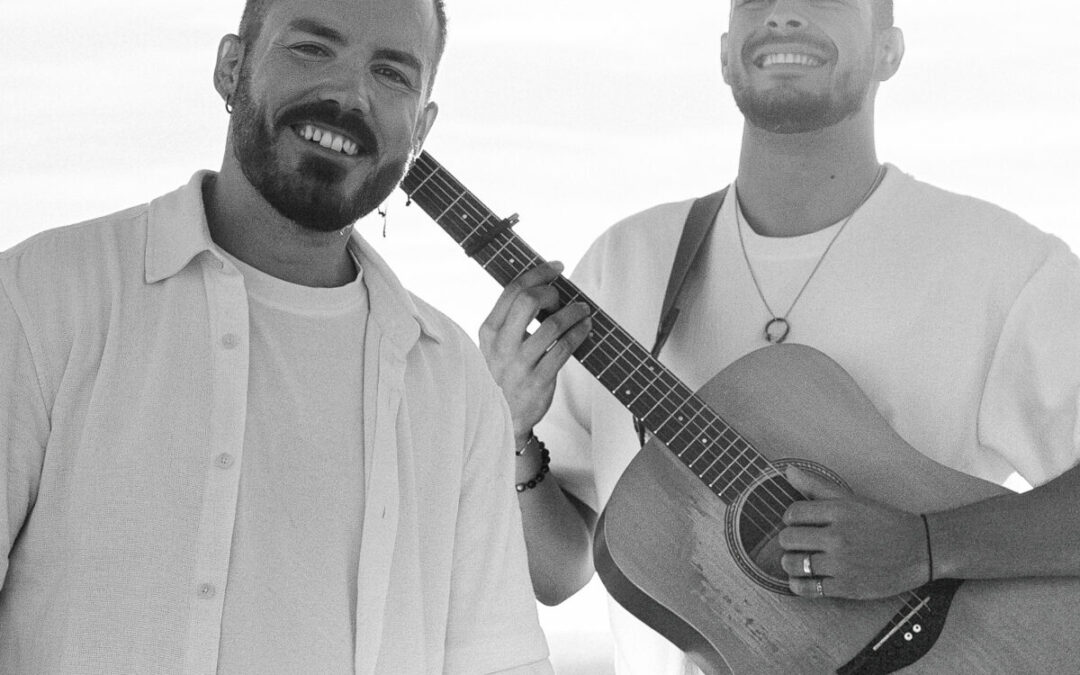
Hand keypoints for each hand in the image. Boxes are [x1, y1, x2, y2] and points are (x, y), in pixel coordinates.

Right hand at [479, 262, 591, 445]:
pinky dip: (579, 333)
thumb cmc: (505, 374)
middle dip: (552, 291)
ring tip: (583, 310)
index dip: (538, 273)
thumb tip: (543, 287)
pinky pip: (564, 349)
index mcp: (489, 331)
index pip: (512, 290)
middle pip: (529, 300)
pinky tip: (585, 328)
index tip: (556, 266)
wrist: (502, 418)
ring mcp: (519, 364)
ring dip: (573, 312)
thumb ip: (511, 320)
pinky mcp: (538, 381)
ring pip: (552, 325)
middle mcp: (501, 345)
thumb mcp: (497, 346)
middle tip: (563, 297)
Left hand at [778, 466, 930, 599]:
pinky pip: (808, 589)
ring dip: (790, 563)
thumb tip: (788, 470)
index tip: (797, 523)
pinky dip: (799, 586)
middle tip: (797, 542)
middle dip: (788, 540)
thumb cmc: (884, 522)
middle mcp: (838, 537)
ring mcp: (842, 564)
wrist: (920, 550)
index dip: (790, 518)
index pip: (792, 513)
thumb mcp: (852, 499)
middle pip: (788, 539)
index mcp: (839, 511)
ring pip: (794, 564)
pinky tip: (802, 580)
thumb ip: (817, 485)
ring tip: (799, 561)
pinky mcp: (847, 587)